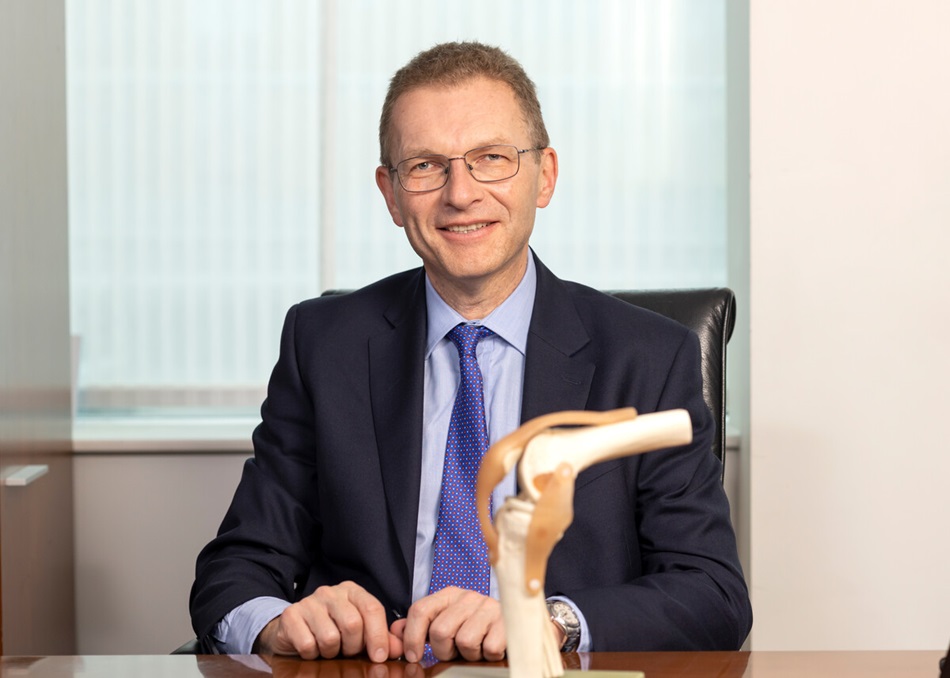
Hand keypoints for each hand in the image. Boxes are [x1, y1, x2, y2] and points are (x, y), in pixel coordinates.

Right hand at [255, 581, 400, 661]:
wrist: (292, 630)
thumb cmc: (331, 630)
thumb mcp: (359, 634)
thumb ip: (380, 640)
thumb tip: (400, 650)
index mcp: (352, 591)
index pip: (372, 609)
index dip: (379, 635)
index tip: (380, 657)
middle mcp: (331, 592)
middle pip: (353, 624)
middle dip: (353, 647)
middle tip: (347, 652)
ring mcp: (309, 601)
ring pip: (330, 637)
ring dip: (331, 652)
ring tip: (328, 649)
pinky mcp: (291, 615)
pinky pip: (308, 644)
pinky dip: (312, 654)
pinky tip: (311, 649)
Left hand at [391, 587, 504, 662]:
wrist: (514, 626)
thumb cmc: (473, 628)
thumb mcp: (445, 623)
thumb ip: (419, 627)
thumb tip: (395, 632)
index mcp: (449, 594)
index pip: (421, 610)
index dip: (412, 637)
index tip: (413, 656)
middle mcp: (469, 596)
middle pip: (440, 631)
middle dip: (443, 650)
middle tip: (453, 652)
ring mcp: (489, 608)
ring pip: (464, 641)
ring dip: (467, 655)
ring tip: (474, 649)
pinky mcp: (507, 623)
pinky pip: (488, 648)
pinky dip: (487, 656)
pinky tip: (489, 648)